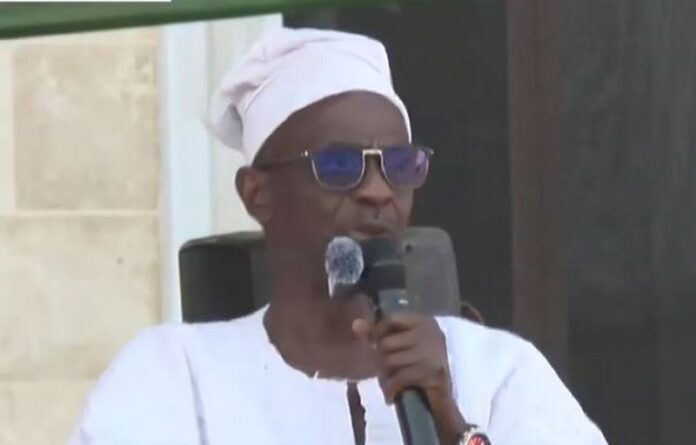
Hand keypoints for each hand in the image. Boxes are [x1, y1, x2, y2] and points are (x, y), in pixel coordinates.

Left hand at [352, 313, 467, 444]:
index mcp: (423, 321)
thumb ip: (377, 334)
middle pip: (387, 342)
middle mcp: (430, 332)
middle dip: (382, 359)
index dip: (378, 332)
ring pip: (391, 360)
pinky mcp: (432, 371)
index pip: (391, 318)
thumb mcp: (399, 346)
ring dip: (386, 375)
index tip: (375, 344)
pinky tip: (390, 396)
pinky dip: (391, 389)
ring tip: (390, 380)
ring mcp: (432, 351)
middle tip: (386, 370)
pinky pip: (400, 377)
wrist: (443, 397)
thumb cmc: (418, 366)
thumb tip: (356, 325)